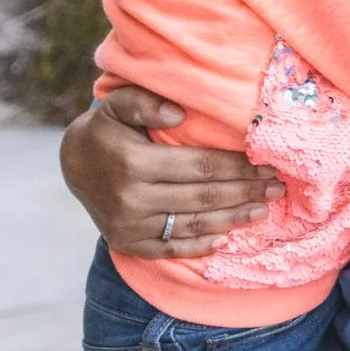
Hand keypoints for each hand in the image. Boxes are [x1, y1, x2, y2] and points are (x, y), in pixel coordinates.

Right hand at [58, 86, 283, 257]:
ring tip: (262, 211)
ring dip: (232, 219)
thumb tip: (179, 112)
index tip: (266, 163)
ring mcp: (129, 225)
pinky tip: (224, 240)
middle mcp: (132, 198)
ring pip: (191, 224)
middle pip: (202, 197)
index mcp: (133, 162)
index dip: (237, 166)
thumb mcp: (118, 105)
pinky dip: (199, 246)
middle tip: (276, 188)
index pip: (199, 166)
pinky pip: (170, 248)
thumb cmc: (107, 129)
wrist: (72, 164)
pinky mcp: (128, 243)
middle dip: (244, 191)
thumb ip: (145, 102)